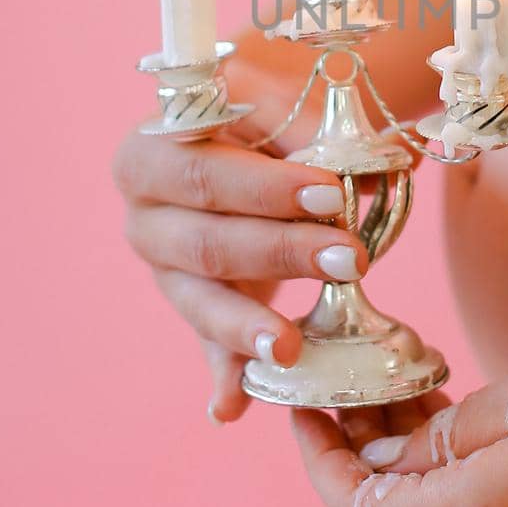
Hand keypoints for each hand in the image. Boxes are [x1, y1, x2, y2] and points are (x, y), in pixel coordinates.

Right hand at [112, 56, 369, 423]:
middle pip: (206, 242)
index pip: (205, 173)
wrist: (266, 119)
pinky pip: (207, 346)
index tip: (330, 194)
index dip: (264, 188)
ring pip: (201, 301)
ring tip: (292, 349)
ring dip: (250, 326)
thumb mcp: (290, 99)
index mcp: (153, 147)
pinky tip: (230, 407)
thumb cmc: (276, 103)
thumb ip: (315, 133)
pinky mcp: (196, 305)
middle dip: (281, 253)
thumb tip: (362, 170)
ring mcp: (165, 266)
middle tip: (349, 258)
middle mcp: (145, 211)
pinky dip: (223, 376)